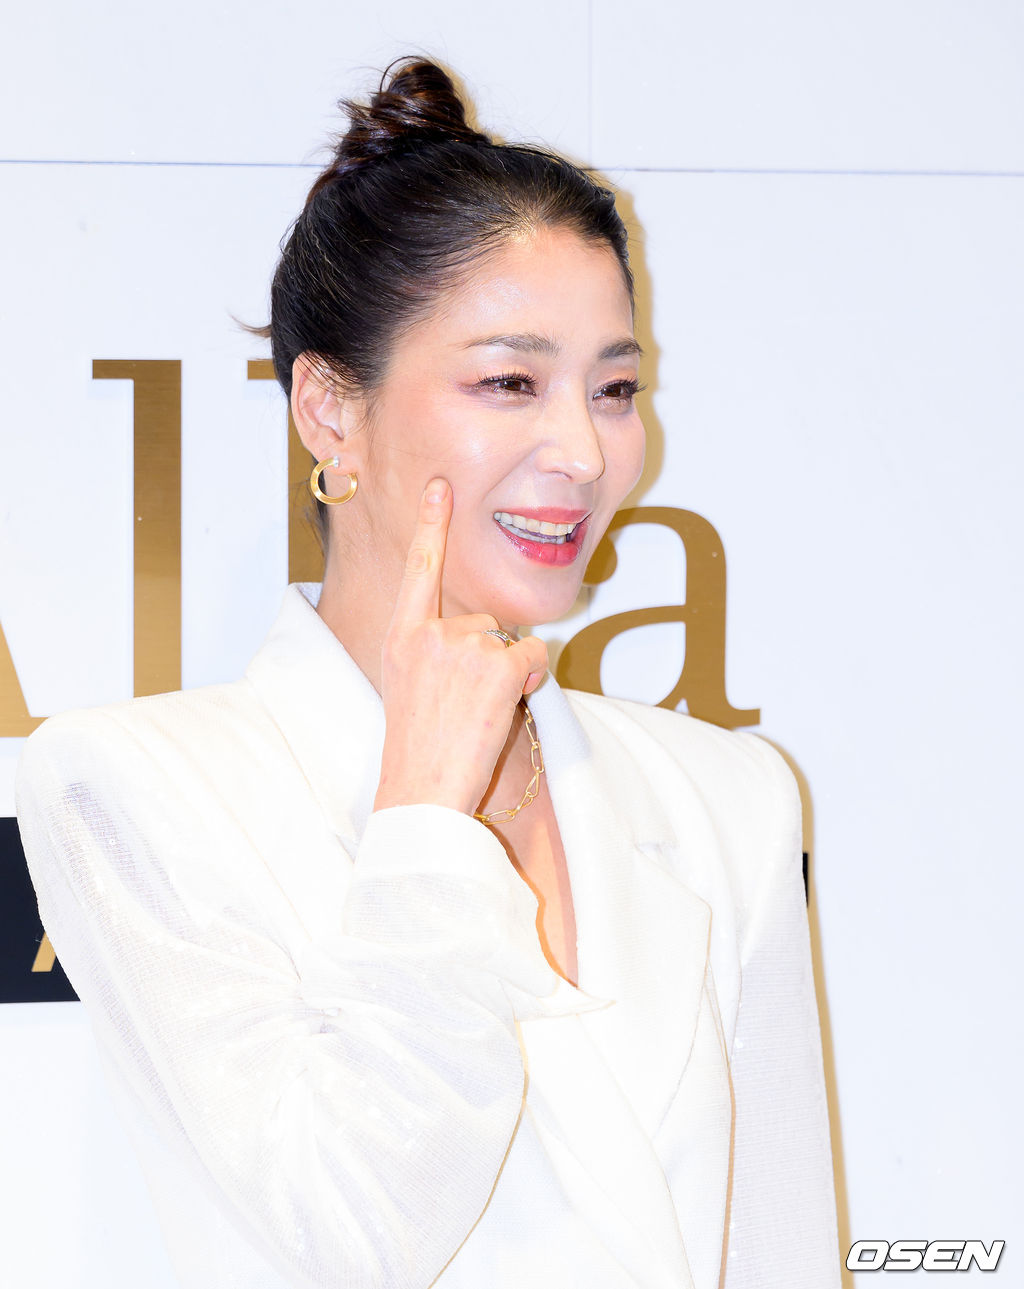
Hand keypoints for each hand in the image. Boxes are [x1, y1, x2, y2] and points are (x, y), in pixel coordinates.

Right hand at [372, 478, 548, 816]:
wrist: (422, 787)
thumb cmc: (419, 746)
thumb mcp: (410, 685)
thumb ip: (436, 650)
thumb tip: (486, 638)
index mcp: (402, 635)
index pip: (419, 569)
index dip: (432, 525)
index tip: (440, 485)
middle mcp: (430, 632)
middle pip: (485, 622)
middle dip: (490, 658)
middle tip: (463, 707)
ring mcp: (464, 645)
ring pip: (511, 643)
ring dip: (509, 674)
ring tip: (475, 715)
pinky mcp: (498, 664)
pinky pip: (534, 658)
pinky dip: (529, 683)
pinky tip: (500, 711)